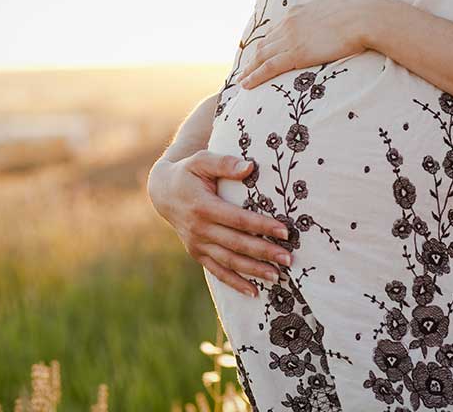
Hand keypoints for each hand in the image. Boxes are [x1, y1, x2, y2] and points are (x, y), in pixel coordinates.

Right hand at [147, 150, 292, 296]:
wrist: (164, 192)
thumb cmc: (188, 172)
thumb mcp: (202, 160)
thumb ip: (225, 163)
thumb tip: (250, 167)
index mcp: (203, 206)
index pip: (238, 219)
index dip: (262, 226)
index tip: (285, 232)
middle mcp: (199, 229)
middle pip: (237, 244)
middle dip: (264, 252)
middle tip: (288, 259)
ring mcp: (197, 244)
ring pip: (229, 261)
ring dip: (253, 270)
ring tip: (277, 276)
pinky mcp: (197, 253)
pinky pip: (217, 271)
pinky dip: (235, 282)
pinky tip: (254, 292)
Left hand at [236, 0, 371, 88]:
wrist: (364, 17)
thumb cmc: (358, 8)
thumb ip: (329, 0)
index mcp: (299, 11)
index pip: (277, 29)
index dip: (268, 42)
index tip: (262, 50)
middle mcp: (289, 24)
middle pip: (265, 43)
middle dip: (254, 57)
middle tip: (246, 68)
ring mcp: (290, 39)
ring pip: (262, 56)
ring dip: (250, 69)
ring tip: (242, 79)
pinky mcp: (295, 54)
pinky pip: (269, 68)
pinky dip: (255, 77)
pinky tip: (247, 85)